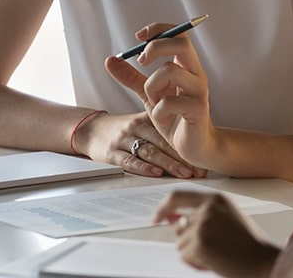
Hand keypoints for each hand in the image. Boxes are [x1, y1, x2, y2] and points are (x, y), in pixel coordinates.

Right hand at [73, 110, 204, 178]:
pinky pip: (129, 161)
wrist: (90, 129)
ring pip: (150, 152)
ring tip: (184, 173)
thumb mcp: (142, 119)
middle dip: (183, 157)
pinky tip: (156, 173)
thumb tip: (193, 138)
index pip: (171, 132)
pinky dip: (143, 167)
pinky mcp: (112, 153)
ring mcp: (124, 140)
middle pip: (164, 143)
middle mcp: (137, 127)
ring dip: (169, 164)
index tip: (202, 159)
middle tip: (198, 170)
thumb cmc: (122, 128)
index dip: (187, 146)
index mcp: (147, 118)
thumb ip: (164, 126)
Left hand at [105, 22, 219, 167]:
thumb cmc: (175, 118)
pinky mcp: (198, 110)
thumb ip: (132, 78)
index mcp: (186, 66)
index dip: (158, 29)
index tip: (139, 37)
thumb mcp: (149, 94)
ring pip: (171, 71)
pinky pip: (170, 102)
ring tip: (153, 103)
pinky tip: (162, 120)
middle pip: (181, 44)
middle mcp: (196, 74)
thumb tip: (110, 60)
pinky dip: (159, 111)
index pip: (178, 34)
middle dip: (156, 48)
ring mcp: (199, 91)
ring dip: (152, 86)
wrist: (195, 147)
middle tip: (141, 62)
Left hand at [153, 190, 279, 277]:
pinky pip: (184, 256)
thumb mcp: (226, 218)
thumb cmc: (248, 243)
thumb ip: (200, 214)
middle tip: (210, 249)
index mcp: (215, 198)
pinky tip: (215, 262)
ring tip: (218, 254)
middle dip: (187, 240)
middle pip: (178, 225)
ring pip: (180, 243)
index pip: (178, 196)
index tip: (156, 217)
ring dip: (194, 253)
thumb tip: (170, 219)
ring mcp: (201, 225)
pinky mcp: (198, 243)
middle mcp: (207, 208)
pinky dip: (196, 263)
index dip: (163, 207)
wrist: (262, 260)